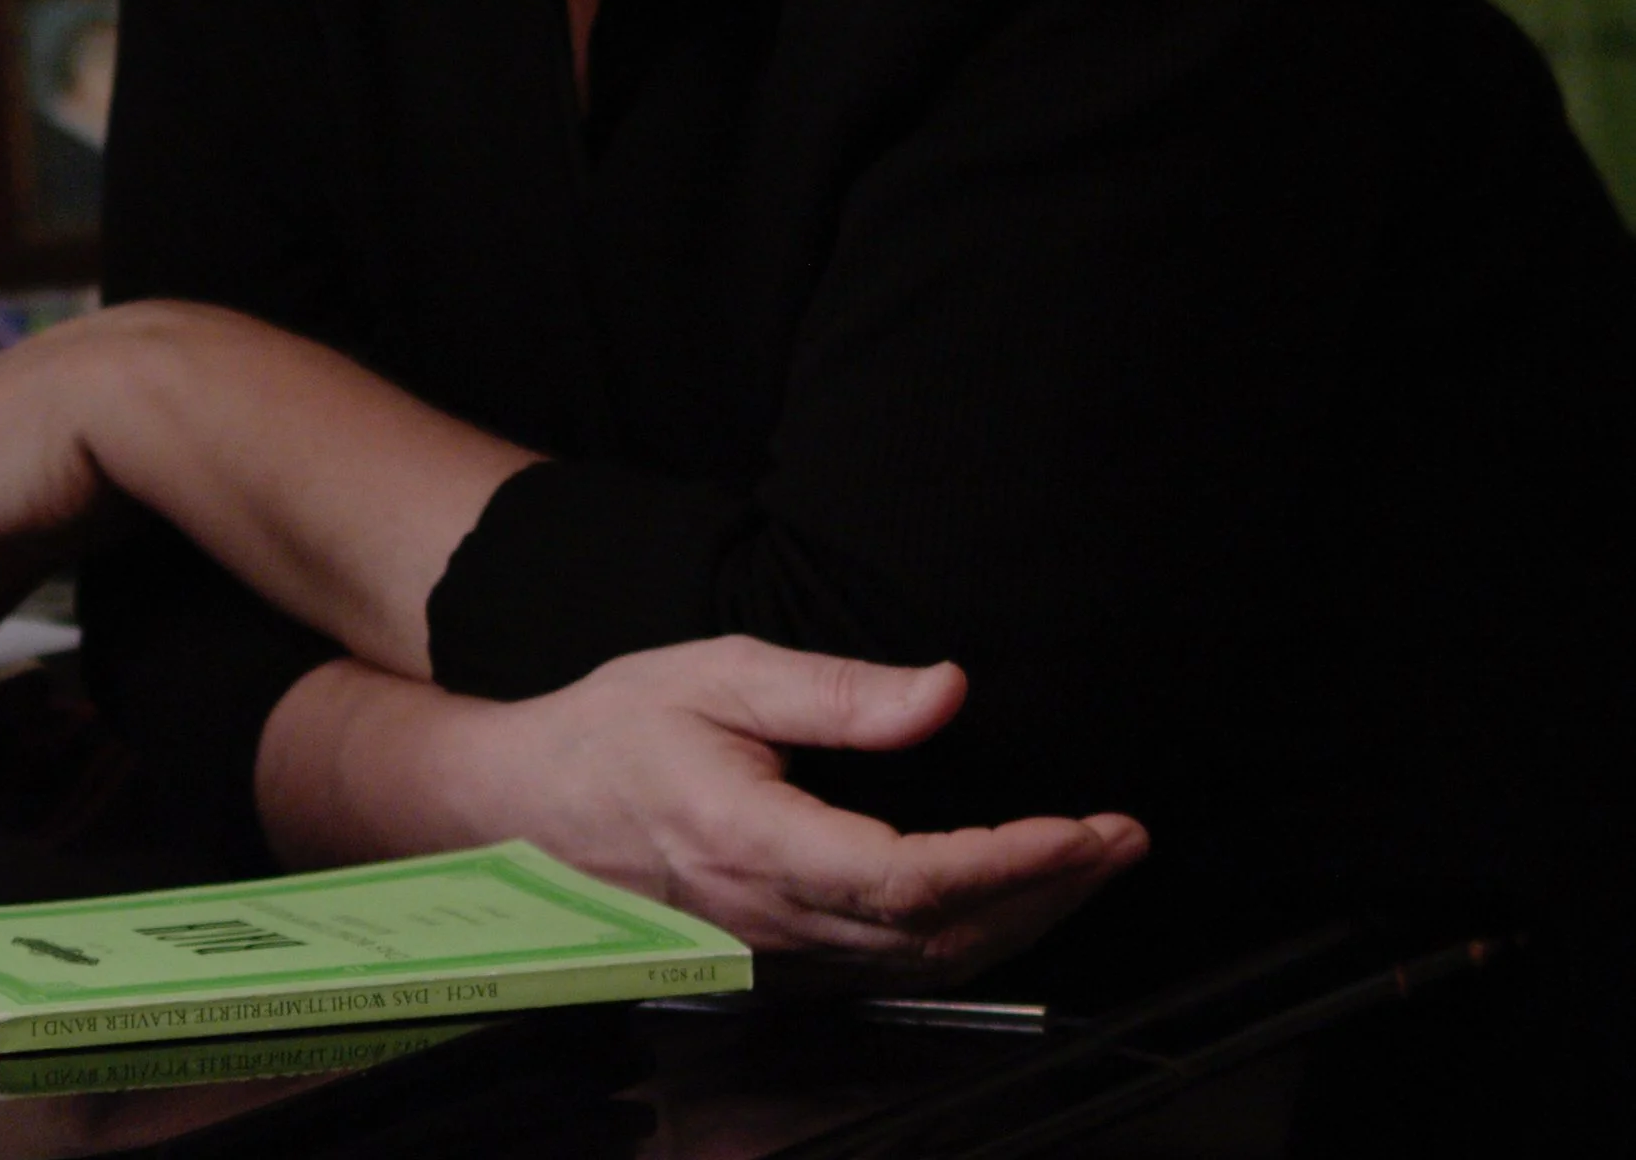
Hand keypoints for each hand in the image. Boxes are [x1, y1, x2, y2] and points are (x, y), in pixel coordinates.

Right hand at [262, 637, 1146, 975]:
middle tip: (1121, 838)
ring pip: (924, 964)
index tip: (1084, 827)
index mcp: (752, 840)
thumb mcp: (718, 672)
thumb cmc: (614, 730)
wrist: (520, 807)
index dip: (1009, 862)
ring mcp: (774, 954)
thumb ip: (836, 691)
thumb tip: (946, 692)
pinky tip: (1011, 901)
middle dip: (1046, 891)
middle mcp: (770, 917)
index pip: (910, 877)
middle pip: (938, 934)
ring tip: (1090, 863)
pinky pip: (892, 969)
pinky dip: (969, 940)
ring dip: (1021, 919)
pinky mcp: (777, 962)